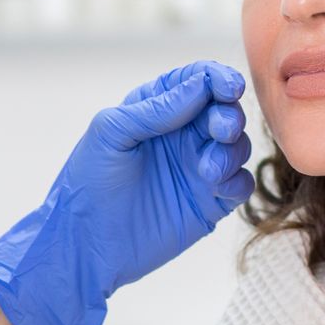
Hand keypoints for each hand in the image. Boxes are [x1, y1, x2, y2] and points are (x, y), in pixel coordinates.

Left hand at [0, 61, 253, 324]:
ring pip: (236, 146)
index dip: (218, 79)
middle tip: (219, 130)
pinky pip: (240, 184)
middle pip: (224, 111)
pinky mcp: (209, 203)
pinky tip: (217, 187)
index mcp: (157, 110)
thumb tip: (202, 85)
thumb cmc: (87, 183)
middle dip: (229, 116)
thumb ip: (156, 107)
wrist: (84, 245)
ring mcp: (197, 169)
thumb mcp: (111, 132)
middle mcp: (181, 136)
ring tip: (206, 171)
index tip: (229, 88)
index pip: (198, 82)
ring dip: (231, 151)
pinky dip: (238, 180)